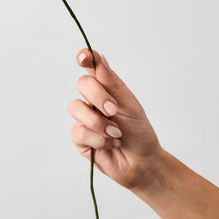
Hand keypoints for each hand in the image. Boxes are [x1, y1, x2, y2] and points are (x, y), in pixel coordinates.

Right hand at [69, 49, 164, 190]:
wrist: (142, 162)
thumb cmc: (139, 131)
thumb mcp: (130, 105)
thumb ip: (112, 83)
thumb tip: (99, 60)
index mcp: (106, 88)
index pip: (92, 67)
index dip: (86, 58)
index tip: (83, 57)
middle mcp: (93, 100)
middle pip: (82, 84)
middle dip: (98, 96)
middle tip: (113, 110)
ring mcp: (84, 118)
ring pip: (75, 107)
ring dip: (97, 121)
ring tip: (116, 133)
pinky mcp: (79, 137)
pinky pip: (79, 131)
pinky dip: (98, 138)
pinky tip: (110, 143)